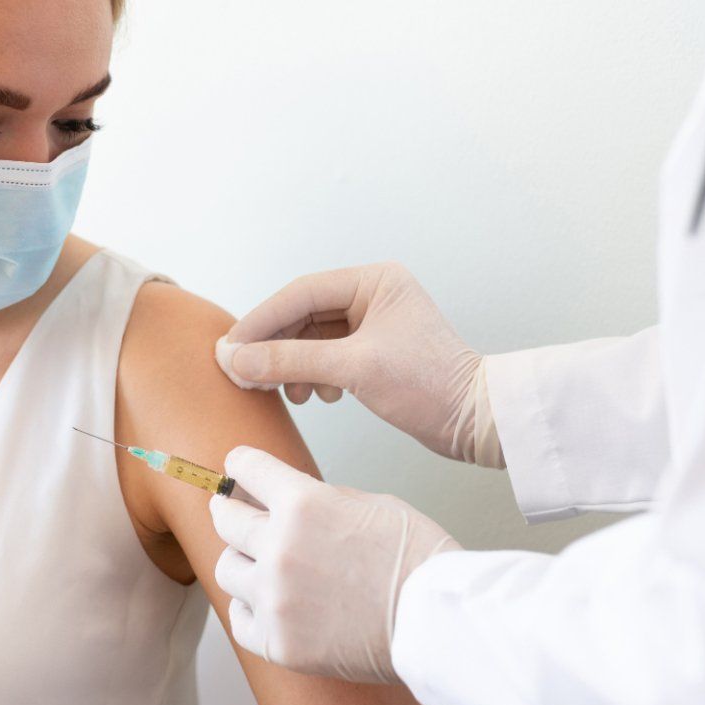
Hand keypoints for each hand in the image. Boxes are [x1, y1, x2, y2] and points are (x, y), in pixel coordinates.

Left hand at [210, 447, 462, 683]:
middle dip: (230, 510)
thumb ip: (324, 502)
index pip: (247, 469)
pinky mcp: (278, 642)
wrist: (438, 623)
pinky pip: (240, 619)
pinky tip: (267, 605)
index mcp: (303, 504)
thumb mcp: (375, 505)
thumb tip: (292, 504)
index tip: (236, 468)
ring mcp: (275, 598)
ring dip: (242, 563)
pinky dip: (250, 609)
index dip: (241, 465)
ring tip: (259, 566)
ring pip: (226, 569)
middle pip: (224, 518)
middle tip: (232, 512)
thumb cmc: (420, 561)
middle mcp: (279, 548)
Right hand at [216, 262, 503, 466]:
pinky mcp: (373, 352)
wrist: (476, 422)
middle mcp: (373, 294)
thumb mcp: (353, 370)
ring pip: (311, 338)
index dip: (260, 321)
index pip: (300, 294)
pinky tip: (316, 396)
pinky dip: (311, 375)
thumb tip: (234, 358)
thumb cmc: (429, 386)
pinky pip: (326, 356)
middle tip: (242, 374)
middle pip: (301, 315)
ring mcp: (373, 323)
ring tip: (285, 392)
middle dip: (273, 347)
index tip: (228, 348)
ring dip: (291, 365)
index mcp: (374, 281)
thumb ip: (290, 360)